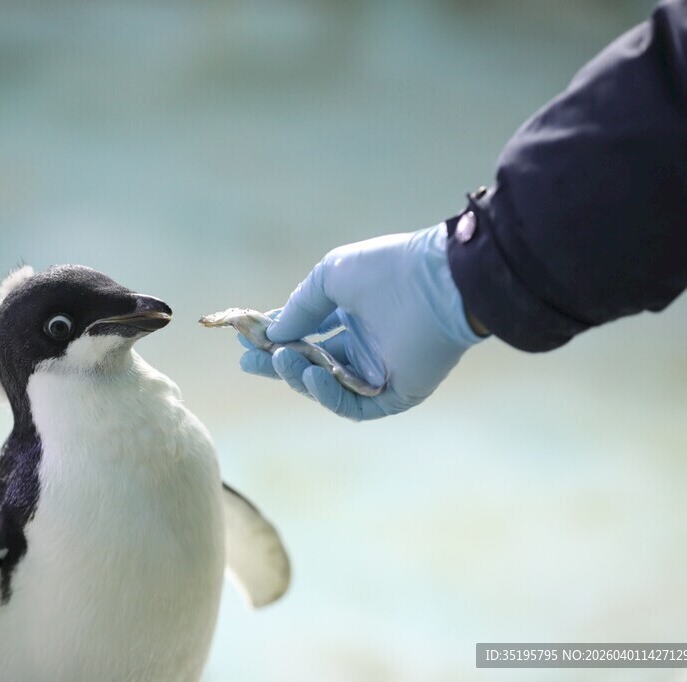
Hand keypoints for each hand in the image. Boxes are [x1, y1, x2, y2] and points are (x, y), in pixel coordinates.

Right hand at [239, 224, 484, 419]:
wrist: (439, 284)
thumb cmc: (388, 270)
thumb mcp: (330, 278)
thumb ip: (300, 307)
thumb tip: (273, 333)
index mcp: (354, 314)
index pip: (307, 332)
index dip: (277, 336)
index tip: (247, 337)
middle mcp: (366, 344)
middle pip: (312, 363)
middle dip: (278, 363)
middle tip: (248, 361)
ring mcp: (380, 371)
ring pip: (329, 386)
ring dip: (300, 376)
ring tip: (282, 360)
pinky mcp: (395, 394)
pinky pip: (354, 404)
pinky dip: (329, 395)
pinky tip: (312, 376)